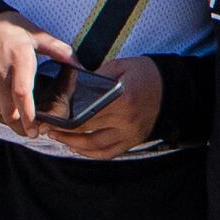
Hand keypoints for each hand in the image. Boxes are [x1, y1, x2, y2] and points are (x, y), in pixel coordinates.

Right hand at [0, 12, 73, 136]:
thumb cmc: (10, 30)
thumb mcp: (36, 34)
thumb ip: (59, 50)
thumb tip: (79, 65)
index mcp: (19, 58)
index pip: (22, 94)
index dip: (29, 116)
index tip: (35, 131)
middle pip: (7, 109)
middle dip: (19, 126)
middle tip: (29, 133)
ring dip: (6, 119)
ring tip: (17, 122)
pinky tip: (1, 108)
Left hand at [41, 56, 157, 157]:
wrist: (172, 87)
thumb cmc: (145, 74)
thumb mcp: (119, 66)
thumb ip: (96, 77)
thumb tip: (74, 88)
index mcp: (121, 101)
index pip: (83, 116)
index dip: (62, 120)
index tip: (48, 119)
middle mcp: (126, 121)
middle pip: (86, 132)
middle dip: (63, 132)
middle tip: (47, 128)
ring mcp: (131, 134)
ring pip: (95, 147)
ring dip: (73, 145)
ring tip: (58, 137)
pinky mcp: (134, 140)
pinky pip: (109, 153)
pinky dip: (91, 154)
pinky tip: (78, 147)